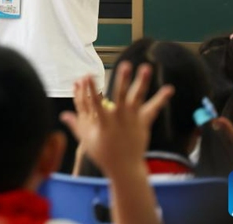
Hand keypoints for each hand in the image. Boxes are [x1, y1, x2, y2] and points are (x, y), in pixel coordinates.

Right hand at [60, 62, 173, 176]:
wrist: (124, 168)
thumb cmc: (103, 154)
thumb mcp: (86, 140)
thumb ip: (76, 124)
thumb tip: (63, 115)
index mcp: (103, 122)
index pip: (94, 102)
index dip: (90, 89)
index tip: (87, 75)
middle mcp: (119, 118)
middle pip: (121, 95)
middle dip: (123, 79)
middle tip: (125, 65)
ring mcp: (133, 120)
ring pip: (137, 97)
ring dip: (142, 82)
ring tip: (146, 67)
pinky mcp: (143, 123)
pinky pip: (153, 109)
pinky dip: (161, 98)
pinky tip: (169, 88)